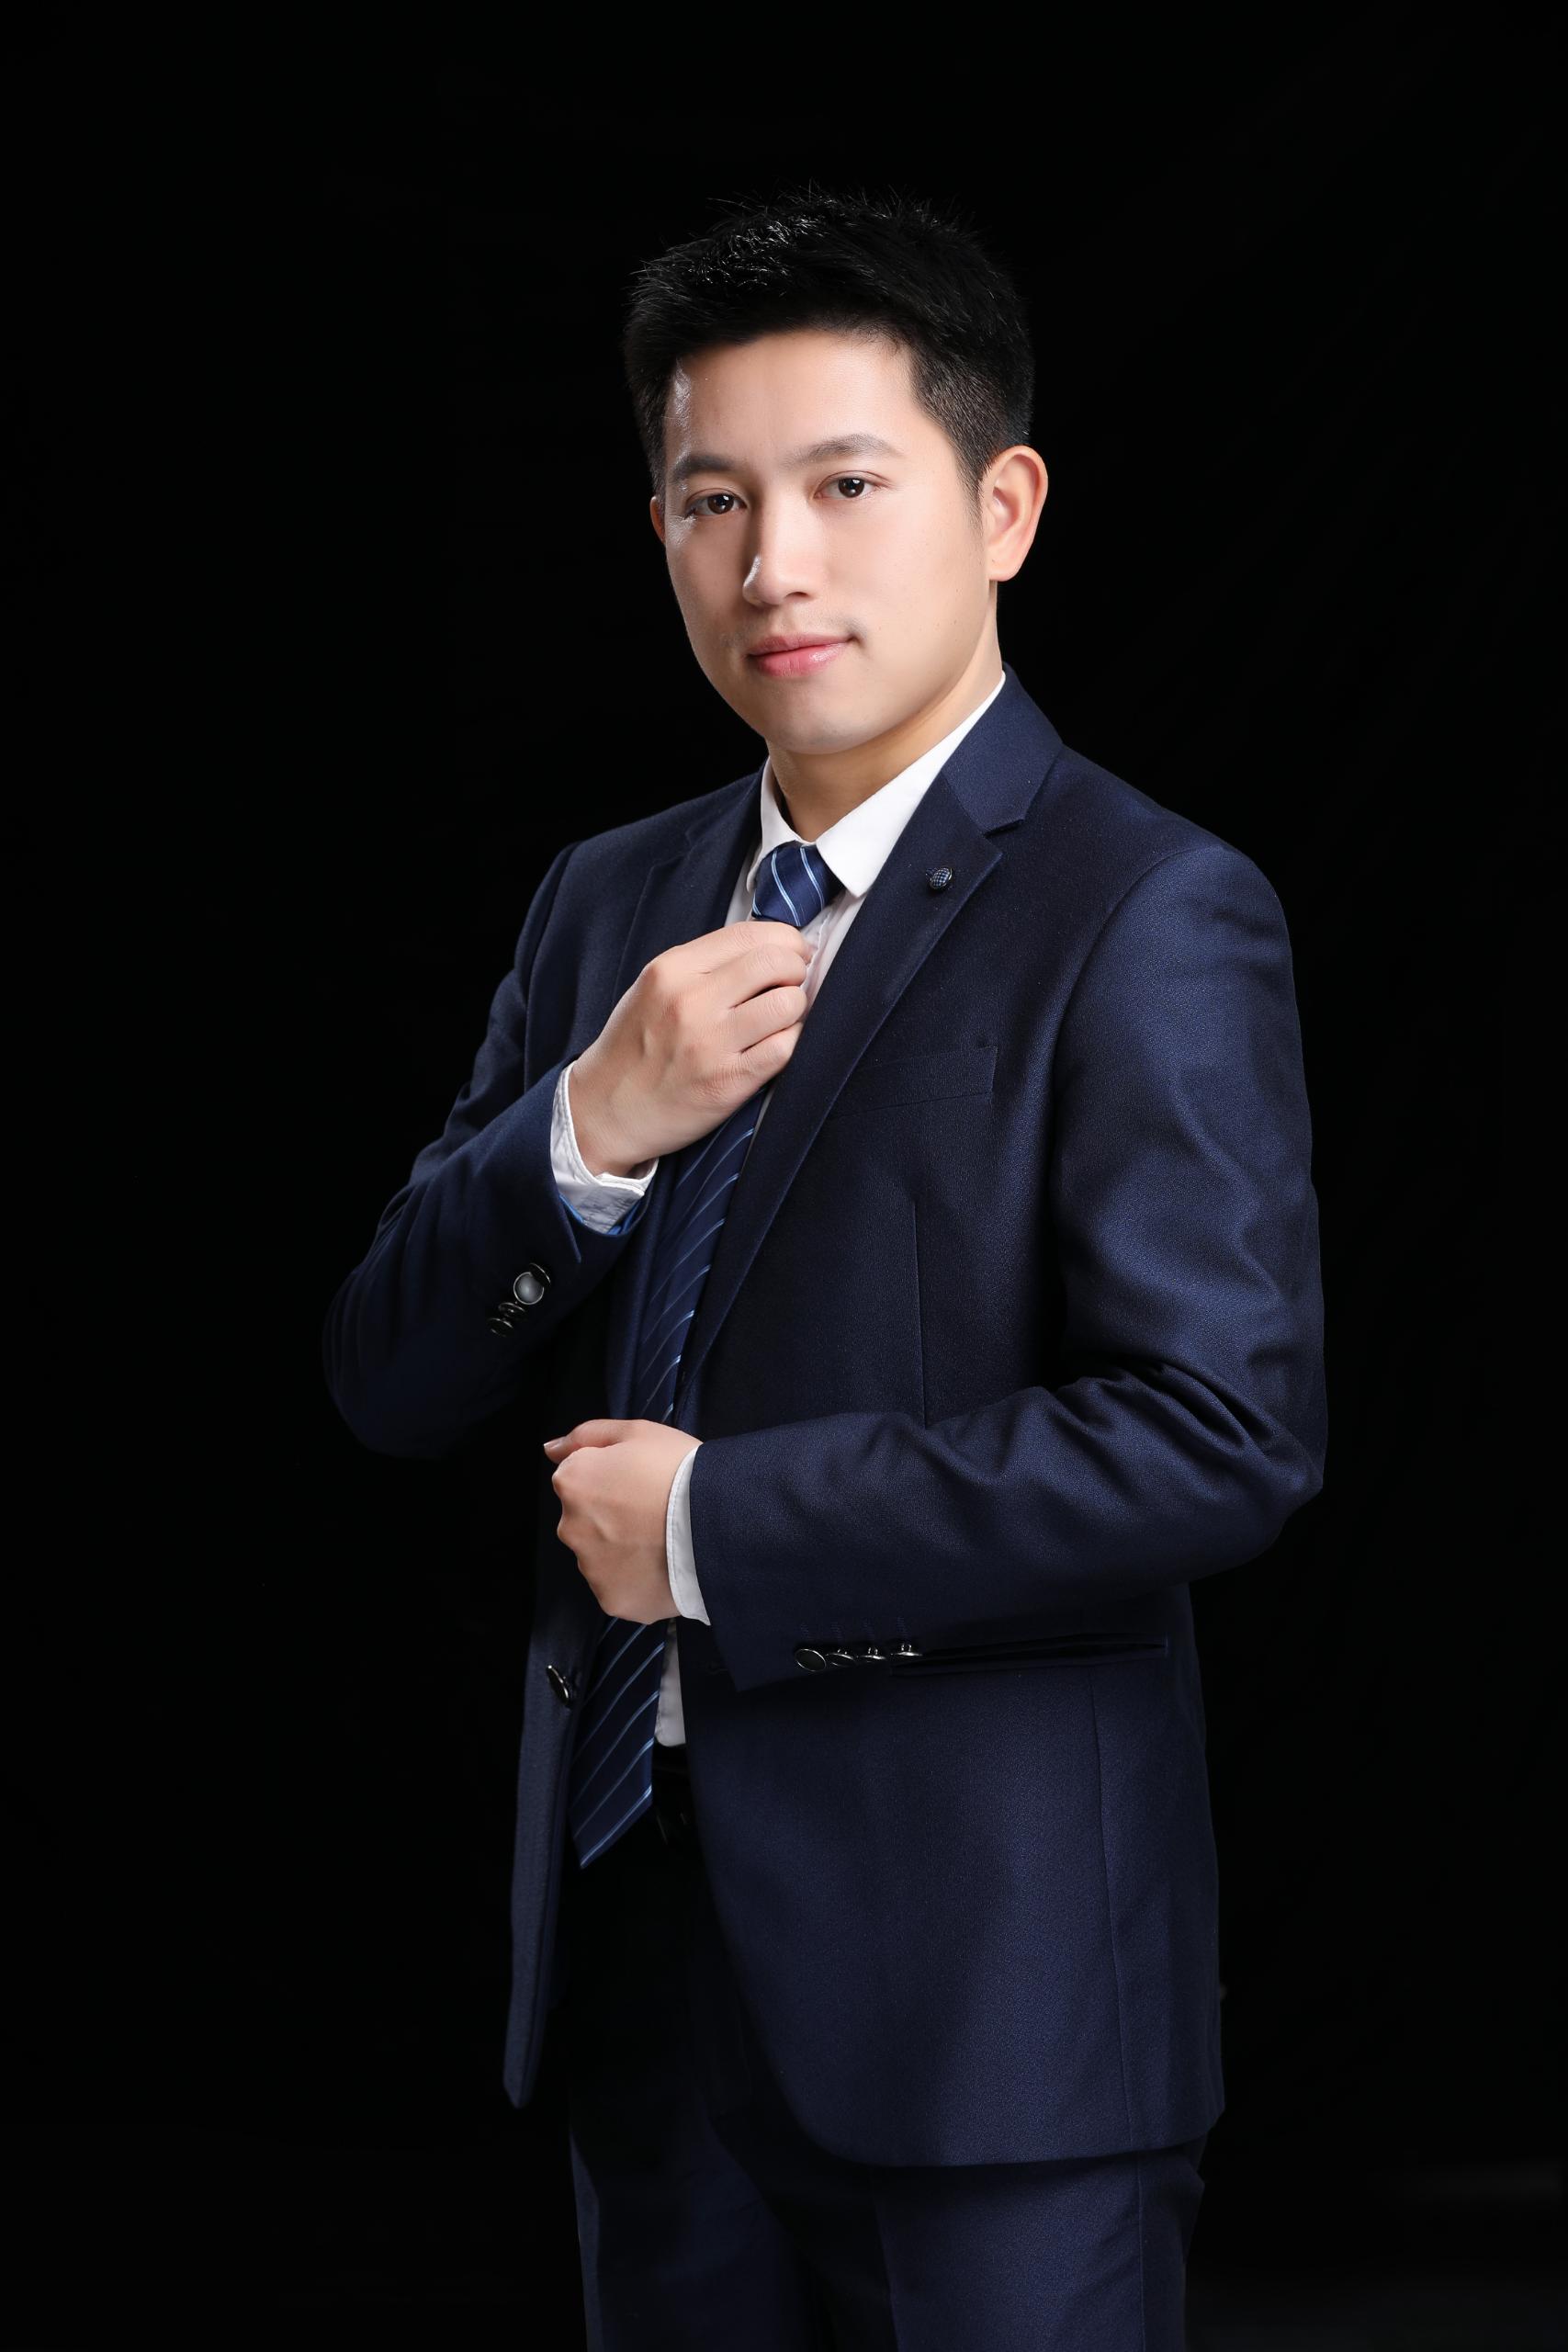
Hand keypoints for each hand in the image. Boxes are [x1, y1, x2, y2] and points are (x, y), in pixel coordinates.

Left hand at [543, 1420, 702, 1622]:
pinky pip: (620, 1587)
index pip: (578, 1480)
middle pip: (585, 1521)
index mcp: (572, 1483)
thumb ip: (586, 1436)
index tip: (639, 1482)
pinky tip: (662, 1566)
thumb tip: (550, 1449)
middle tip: (652, 1512)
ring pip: (601, 1557)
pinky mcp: (613, 1600)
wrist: (718, 1523)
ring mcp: (591, 1569)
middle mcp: (570, 1528)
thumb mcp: (637, 1432)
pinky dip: (636, 1580)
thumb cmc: (679, 1469)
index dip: (611, 1479)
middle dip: (610, 1518)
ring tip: (662, 1541)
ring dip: (622, 1550)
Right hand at [569, 918, 811, 1174]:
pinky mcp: (728, 1081)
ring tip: (780, 1019)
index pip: (750, 933)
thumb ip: (704, 965)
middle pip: (776, 962)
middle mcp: (690, 1002)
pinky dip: (791, 1042)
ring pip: (789, 1004)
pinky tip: (775, 1045)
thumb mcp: (654, 988)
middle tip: (792, 984)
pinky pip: (785, 1048)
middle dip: (796, 970)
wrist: (606, 1111)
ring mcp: (710, 1043)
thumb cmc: (635, 1048)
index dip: (786, 940)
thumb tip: (770, 949)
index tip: (793, 952)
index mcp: (671, 970)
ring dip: (796, 1009)